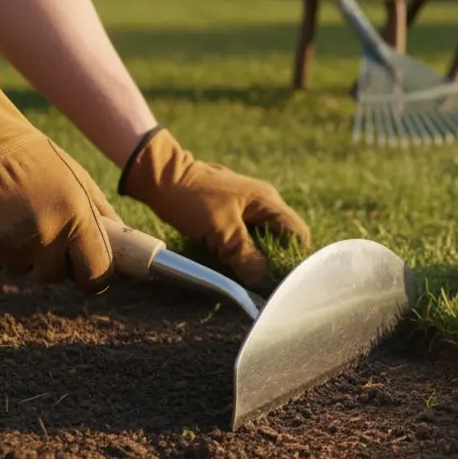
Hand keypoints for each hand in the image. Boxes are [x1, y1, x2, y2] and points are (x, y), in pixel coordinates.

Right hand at [0, 76, 120, 293]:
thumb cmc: (31, 156)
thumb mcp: (77, 177)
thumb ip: (99, 212)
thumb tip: (118, 242)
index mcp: (77, 217)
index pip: (95, 273)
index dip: (94, 279)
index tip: (89, 275)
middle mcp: (45, 236)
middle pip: (53, 276)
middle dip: (51, 262)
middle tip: (42, 231)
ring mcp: (9, 244)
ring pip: (20, 268)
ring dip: (20, 252)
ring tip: (13, 214)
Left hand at [118, 127, 310, 288]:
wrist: (160, 177)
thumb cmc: (192, 200)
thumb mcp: (222, 232)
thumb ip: (246, 257)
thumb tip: (262, 281)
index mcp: (267, 202)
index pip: (297, 232)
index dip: (296, 257)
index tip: (283, 278)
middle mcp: (263, 202)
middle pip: (283, 236)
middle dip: (276, 259)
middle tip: (265, 281)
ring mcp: (247, 205)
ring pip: (264, 237)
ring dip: (258, 256)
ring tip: (249, 275)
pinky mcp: (231, 211)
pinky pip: (247, 235)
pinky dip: (244, 250)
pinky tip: (234, 262)